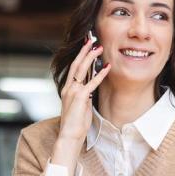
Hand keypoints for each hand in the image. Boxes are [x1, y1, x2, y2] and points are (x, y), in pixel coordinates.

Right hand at [52, 38, 110, 174]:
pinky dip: (100, 74)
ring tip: (99, 47)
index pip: (74, 68)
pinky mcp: (80, 98)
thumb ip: (84, 95)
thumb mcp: (81, 105)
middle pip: (76, 64)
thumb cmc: (76, 123)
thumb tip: (91, 87)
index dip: (80, 55)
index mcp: (67, 88)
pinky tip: (107, 67)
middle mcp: (68, 87)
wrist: (69, 136)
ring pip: (82, 69)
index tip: (86, 46)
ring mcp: (73, 92)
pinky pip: (91, 83)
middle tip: (91, 39)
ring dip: (91, 57)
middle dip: (84, 51)